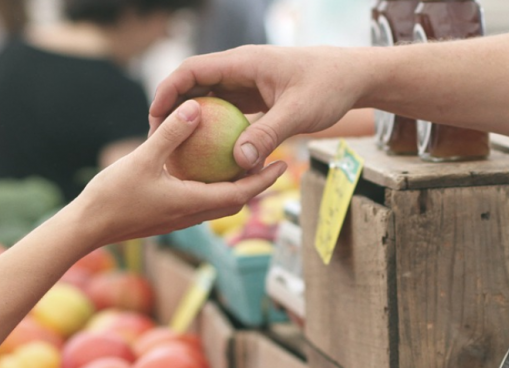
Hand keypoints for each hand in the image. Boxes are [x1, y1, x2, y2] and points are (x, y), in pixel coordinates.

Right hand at [74, 98, 286, 249]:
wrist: (87, 228)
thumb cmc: (113, 196)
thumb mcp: (143, 159)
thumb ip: (171, 134)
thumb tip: (196, 107)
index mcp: (193, 203)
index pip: (240, 194)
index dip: (264, 180)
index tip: (283, 165)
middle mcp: (191, 215)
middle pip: (235, 200)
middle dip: (257, 183)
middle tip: (273, 161)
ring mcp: (179, 218)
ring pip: (217, 203)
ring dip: (235, 186)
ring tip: (245, 163)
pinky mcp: (167, 216)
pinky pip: (199, 200)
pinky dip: (211, 186)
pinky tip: (205, 168)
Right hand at [150, 46, 366, 170]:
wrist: (353, 77)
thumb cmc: (329, 87)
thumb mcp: (298, 113)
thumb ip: (268, 135)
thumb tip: (239, 162)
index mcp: (243, 63)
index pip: (192, 70)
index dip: (168, 91)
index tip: (155, 117)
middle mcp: (240, 70)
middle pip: (194, 85)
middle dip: (173, 109)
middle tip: (158, 139)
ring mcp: (247, 83)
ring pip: (209, 100)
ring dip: (193, 121)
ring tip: (177, 150)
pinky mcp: (256, 97)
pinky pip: (227, 112)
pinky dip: (215, 130)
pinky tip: (210, 156)